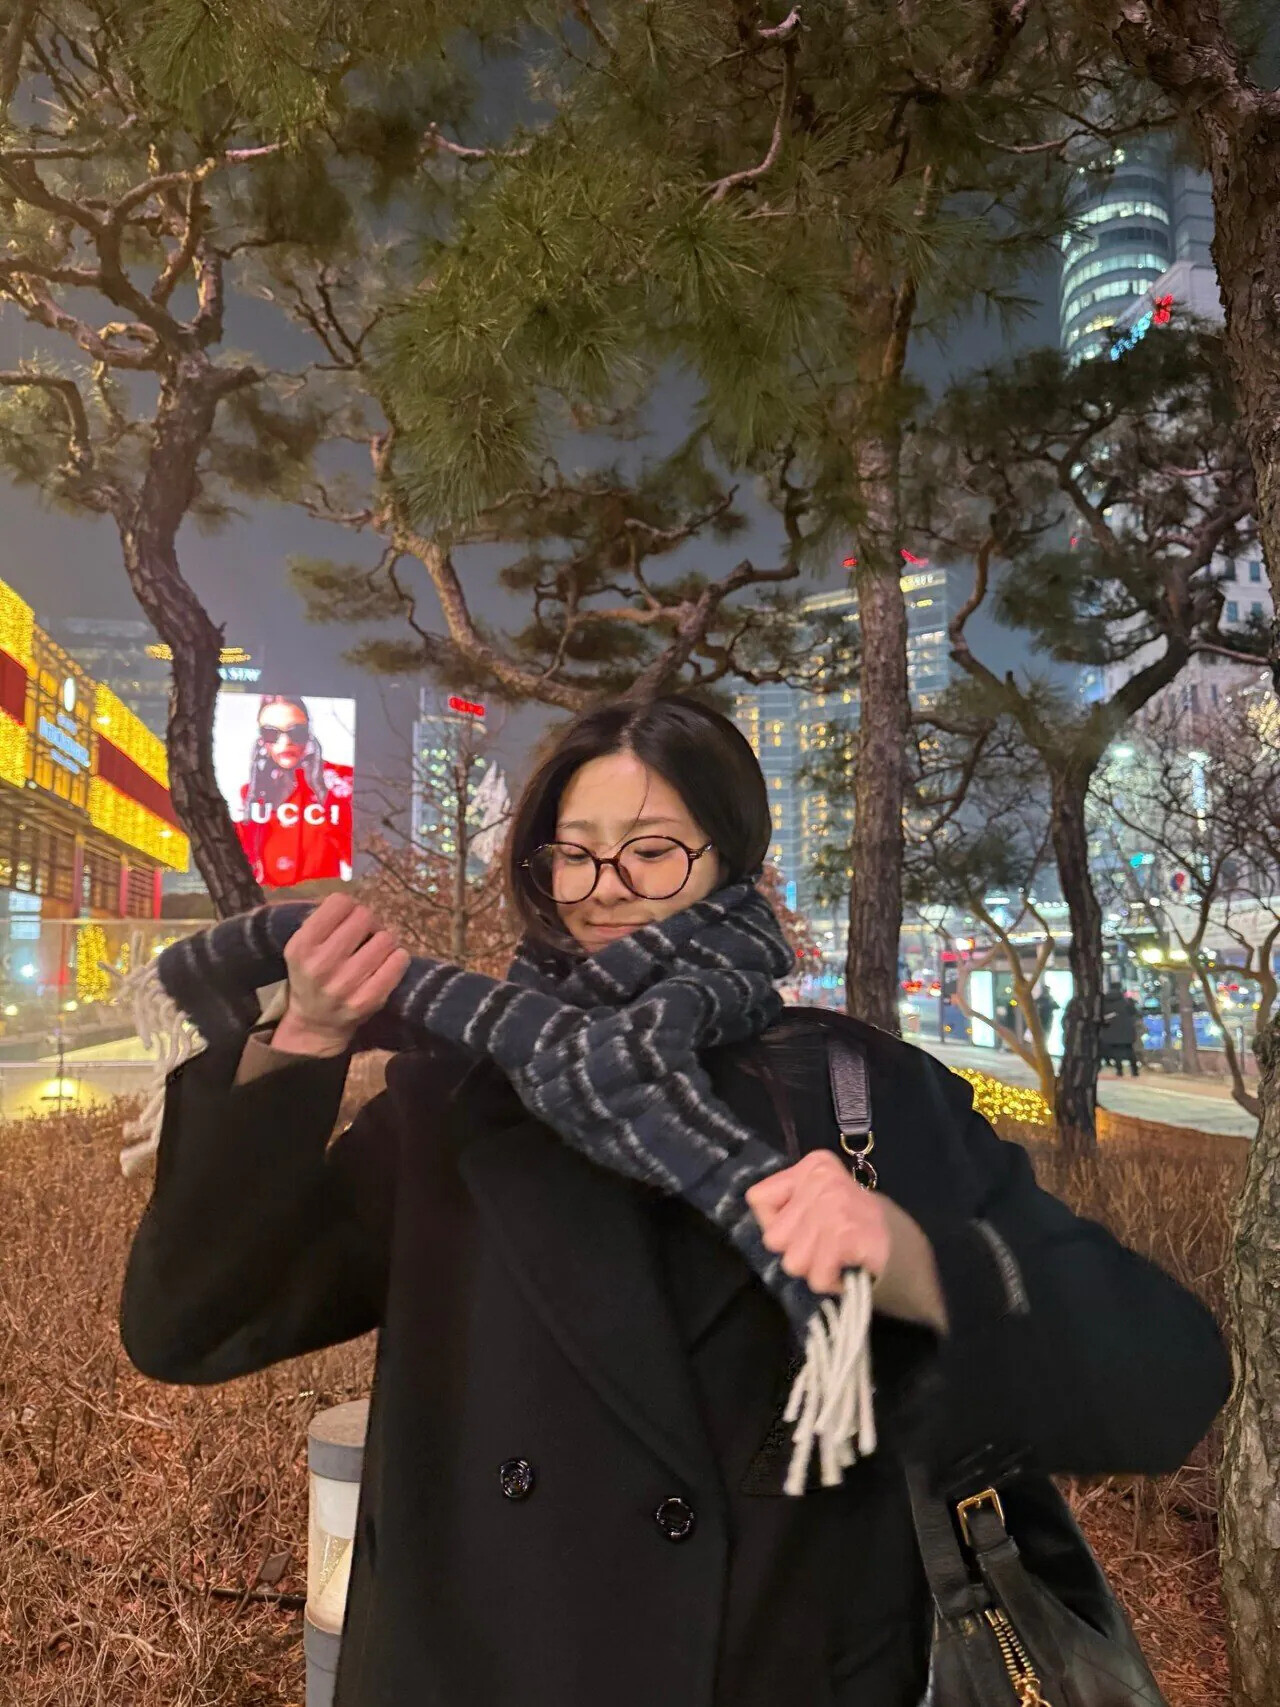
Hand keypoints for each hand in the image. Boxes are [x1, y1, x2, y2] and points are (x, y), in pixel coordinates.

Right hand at [271, 894, 410, 1057]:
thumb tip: (354, 900)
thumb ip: (322, 919)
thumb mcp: (302, 946)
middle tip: (365, 934)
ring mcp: (346, 984)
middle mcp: (321, 964)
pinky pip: (398, 961)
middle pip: (365, 916)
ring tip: (376, 950)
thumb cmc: (312, 974)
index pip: (340, 902)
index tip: (348, 919)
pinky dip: (398, 957)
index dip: (348, 907)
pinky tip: (388, 962)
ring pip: (386, 938)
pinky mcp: (369, 999)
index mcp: (301, 946)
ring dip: (384, 940)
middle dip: (368, 921)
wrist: (315, 1022)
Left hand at [746, 1150, 892, 1295]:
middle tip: (827, 1246)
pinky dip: (830, 1282)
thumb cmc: (854, 1227)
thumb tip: (760, 1220)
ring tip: (838, 1257)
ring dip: (815, 1269)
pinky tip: (847, 1268)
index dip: (777, 1224)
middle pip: (774, 1237)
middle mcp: (822, 1179)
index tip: (805, 1227)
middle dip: (797, 1252)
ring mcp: (834, 1205)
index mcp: (813, 1165)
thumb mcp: (818, 1201)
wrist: (905, 1251)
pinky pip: (816, 1276)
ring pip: (793, 1261)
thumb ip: (788, 1205)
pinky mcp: (846, 1234)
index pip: (758, 1199)